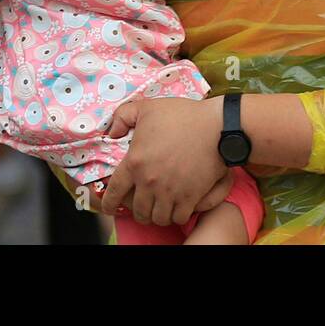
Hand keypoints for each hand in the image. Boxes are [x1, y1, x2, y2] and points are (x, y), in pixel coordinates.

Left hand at [101, 98, 230, 225]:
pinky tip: (177, 208)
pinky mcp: (190, 197)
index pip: (114, 192)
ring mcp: (170, 191)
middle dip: (138, 211)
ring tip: (160, 208)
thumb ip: (123, 117)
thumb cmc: (182, 115)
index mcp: (135, 162)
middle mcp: (149, 181)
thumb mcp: (147, 107)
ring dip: (157, 215)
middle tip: (143, 206)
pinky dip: (176, 216)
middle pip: (138, 211)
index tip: (109, 208)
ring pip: (158, 218)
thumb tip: (112, 133)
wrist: (216, 126)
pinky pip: (178, 218)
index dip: (108, 203)